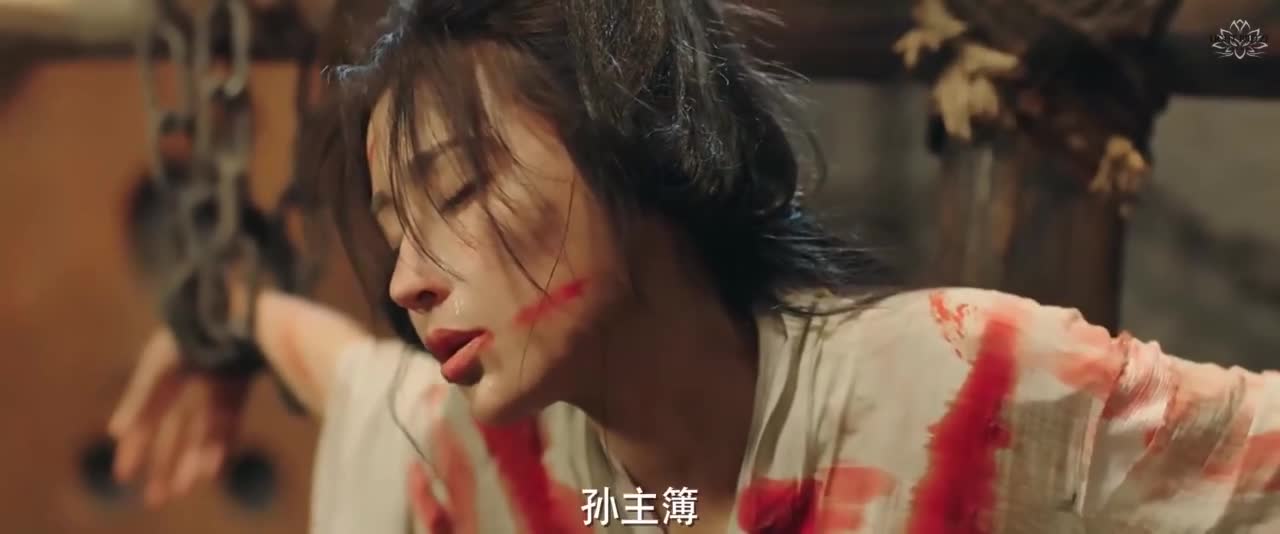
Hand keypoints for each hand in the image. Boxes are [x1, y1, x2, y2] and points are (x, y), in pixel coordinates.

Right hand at [108, 328, 251, 506]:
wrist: (241, 310)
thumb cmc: (193, 331)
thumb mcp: (158, 364)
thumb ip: (140, 397)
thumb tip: (114, 433)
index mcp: (165, 371)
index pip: (148, 418)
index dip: (136, 446)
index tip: (123, 475)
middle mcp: (191, 381)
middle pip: (176, 431)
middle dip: (165, 464)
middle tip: (156, 499)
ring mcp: (218, 384)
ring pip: (202, 432)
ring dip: (192, 461)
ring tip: (183, 489)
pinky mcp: (241, 387)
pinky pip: (228, 423)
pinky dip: (219, 445)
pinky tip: (209, 470)